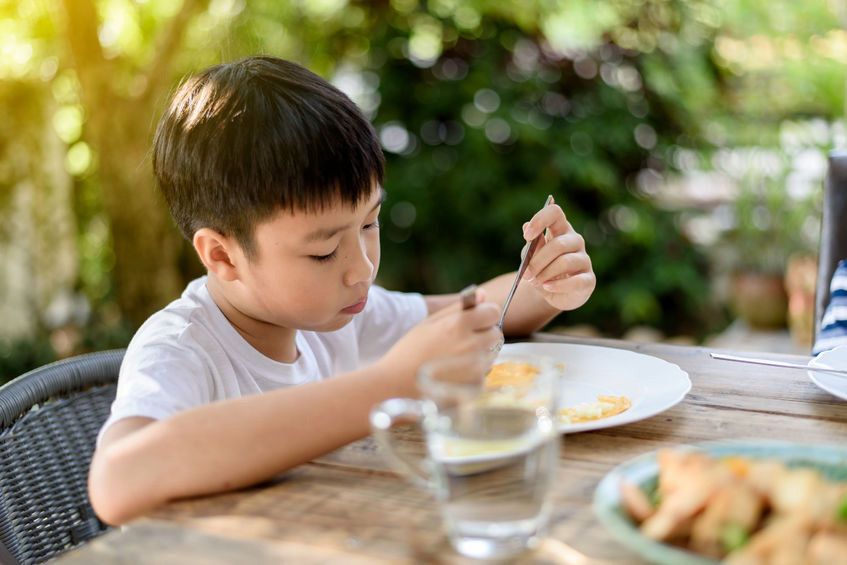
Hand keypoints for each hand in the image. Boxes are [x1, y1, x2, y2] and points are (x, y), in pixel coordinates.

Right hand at [378, 290, 500, 393]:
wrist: (396, 387)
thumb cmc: (410, 352)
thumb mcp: (429, 323)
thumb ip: (458, 308)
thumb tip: (483, 295)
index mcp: (459, 324)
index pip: (493, 312)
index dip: (484, 315)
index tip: (475, 321)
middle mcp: (472, 345)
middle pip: (496, 334)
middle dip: (485, 335)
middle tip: (464, 341)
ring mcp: (476, 367)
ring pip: (492, 354)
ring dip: (480, 354)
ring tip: (455, 360)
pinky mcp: (476, 386)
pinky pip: (484, 374)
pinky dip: (474, 373)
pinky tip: (454, 375)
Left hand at [521, 198, 594, 310]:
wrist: (553, 293)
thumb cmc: (542, 269)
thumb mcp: (531, 258)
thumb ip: (531, 246)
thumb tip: (526, 226)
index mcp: (560, 229)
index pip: (555, 212)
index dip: (540, 220)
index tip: (526, 235)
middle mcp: (575, 241)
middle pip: (559, 244)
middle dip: (538, 260)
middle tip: (525, 274)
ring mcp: (584, 260)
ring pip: (565, 262)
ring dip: (545, 273)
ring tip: (534, 282)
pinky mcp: (589, 280)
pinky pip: (575, 281)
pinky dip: (558, 285)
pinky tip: (547, 287)